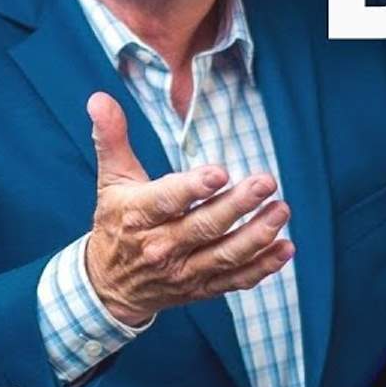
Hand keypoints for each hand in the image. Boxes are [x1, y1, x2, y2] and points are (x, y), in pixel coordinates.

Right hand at [83, 92, 295, 325]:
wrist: (107, 285)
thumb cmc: (115, 223)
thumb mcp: (111, 181)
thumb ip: (111, 139)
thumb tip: (99, 98)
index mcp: (137, 216)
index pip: (167, 201)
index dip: (193, 188)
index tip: (220, 173)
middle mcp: (161, 247)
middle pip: (203, 227)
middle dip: (237, 205)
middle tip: (266, 182)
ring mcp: (183, 272)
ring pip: (224, 256)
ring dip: (257, 236)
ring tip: (282, 210)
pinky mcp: (201, 288)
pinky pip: (235, 281)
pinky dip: (262, 268)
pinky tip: (286, 249)